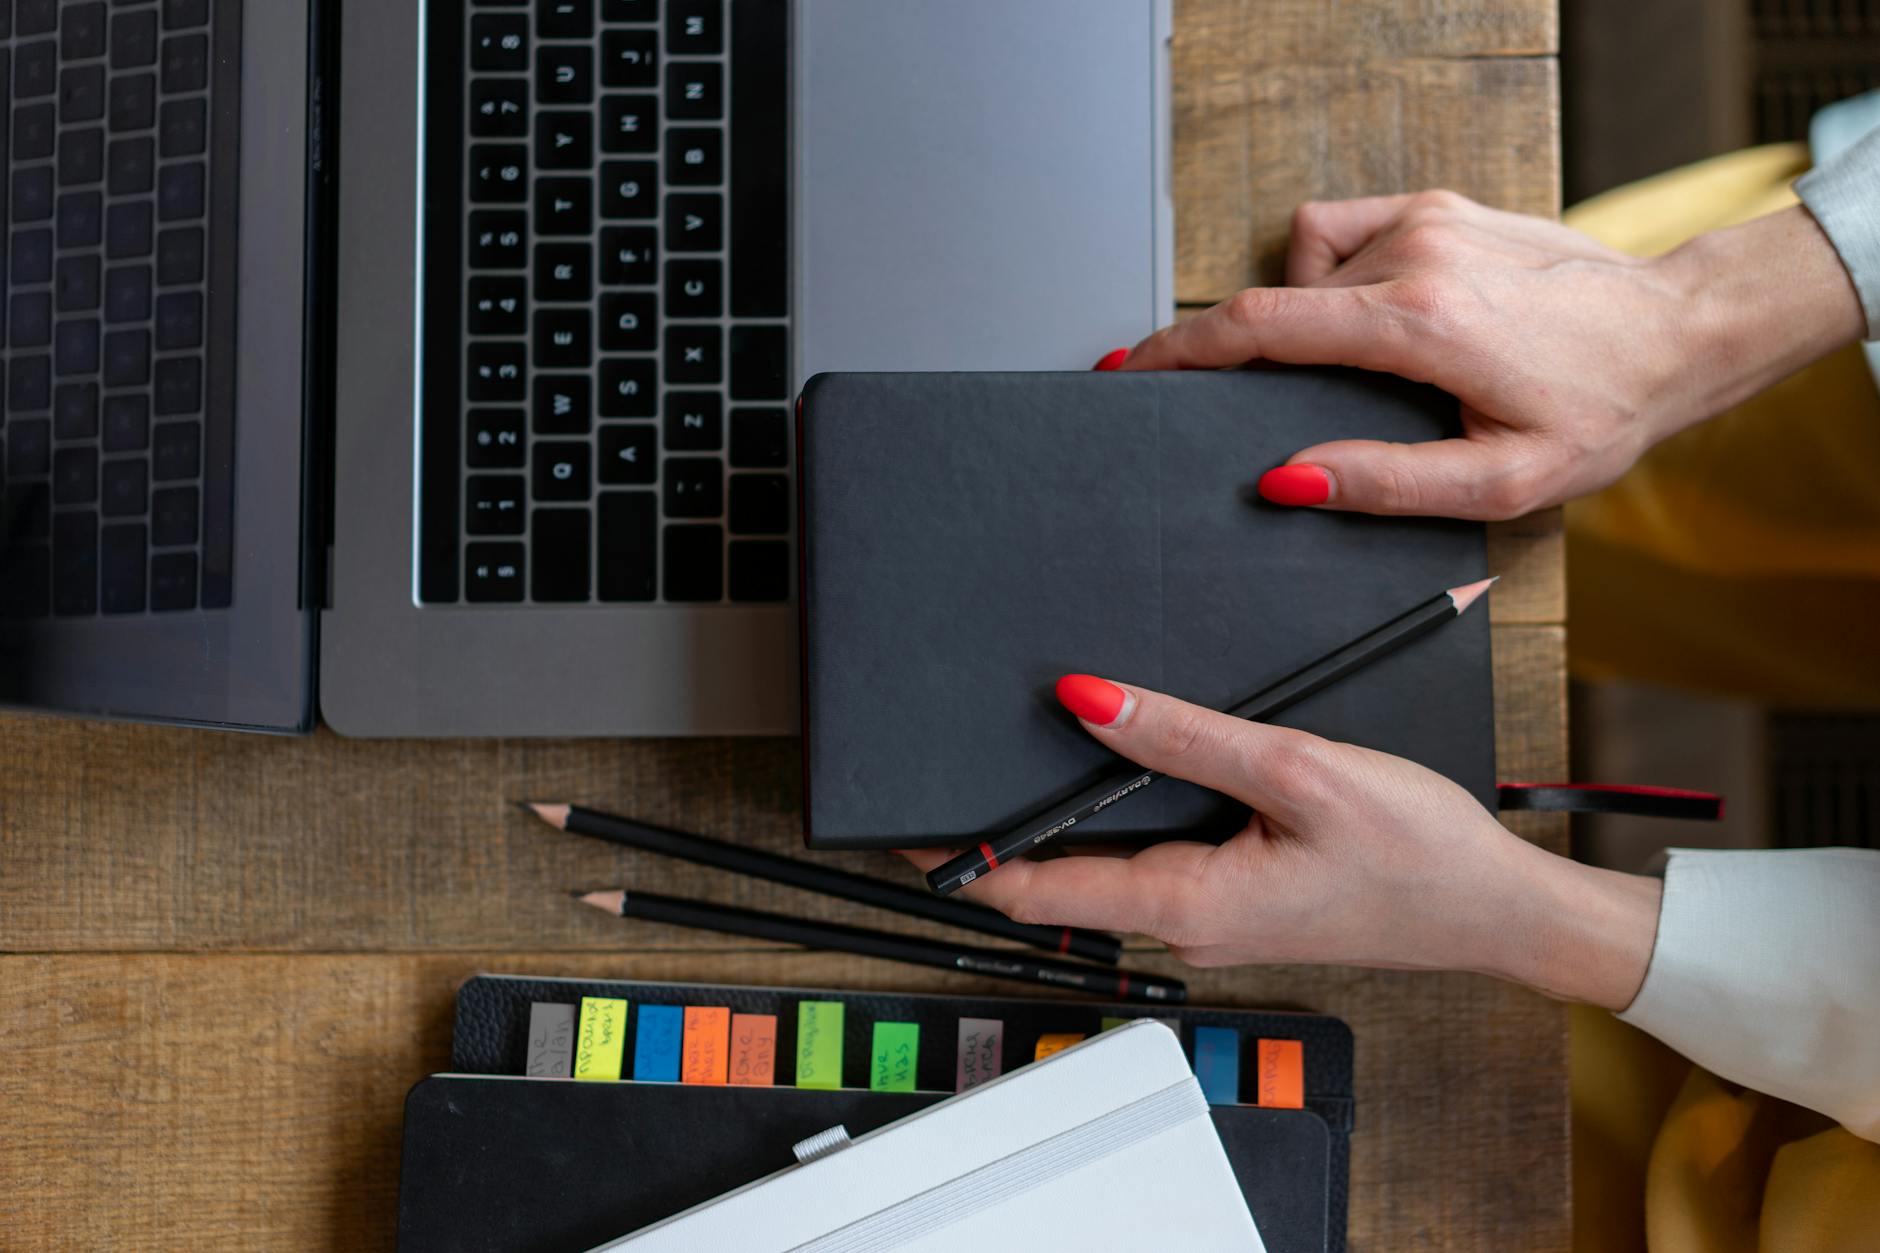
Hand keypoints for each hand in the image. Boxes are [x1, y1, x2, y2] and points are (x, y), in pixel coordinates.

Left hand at [903, 675, 1663, 1009]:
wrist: (1495, 906)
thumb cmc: (1416, 853)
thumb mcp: (1296, 771)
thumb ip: (1184, 735)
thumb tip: (1086, 700)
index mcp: (1186, 901)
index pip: (1034, 892)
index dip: (960, 860)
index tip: (900, 831)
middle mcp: (1187, 919)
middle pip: (1062, 880)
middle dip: (1002, 830)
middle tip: (951, 762)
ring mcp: (1212, 913)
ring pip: (1108, 864)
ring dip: (1063, 818)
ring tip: (1025, 746)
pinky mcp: (1238, 895)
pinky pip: (1154, 856)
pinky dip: (1121, 815)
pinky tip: (1122, 763)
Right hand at [1106, 192, 1865, 519]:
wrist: (1676, 332)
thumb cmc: (1600, 410)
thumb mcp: (1501, 480)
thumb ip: (1384, 485)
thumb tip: (1285, 479)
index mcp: (1419, 324)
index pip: (1261, 326)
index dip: (1180, 351)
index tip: (1128, 369)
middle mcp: (1413, 253)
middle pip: (1275, 299)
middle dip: (1240, 351)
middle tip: (1248, 404)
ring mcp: (1424, 219)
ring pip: (1304, 264)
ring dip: (1302, 316)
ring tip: (1357, 370)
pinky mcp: (1436, 205)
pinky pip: (1339, 231)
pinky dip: (1330, 273)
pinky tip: (1371, 317)